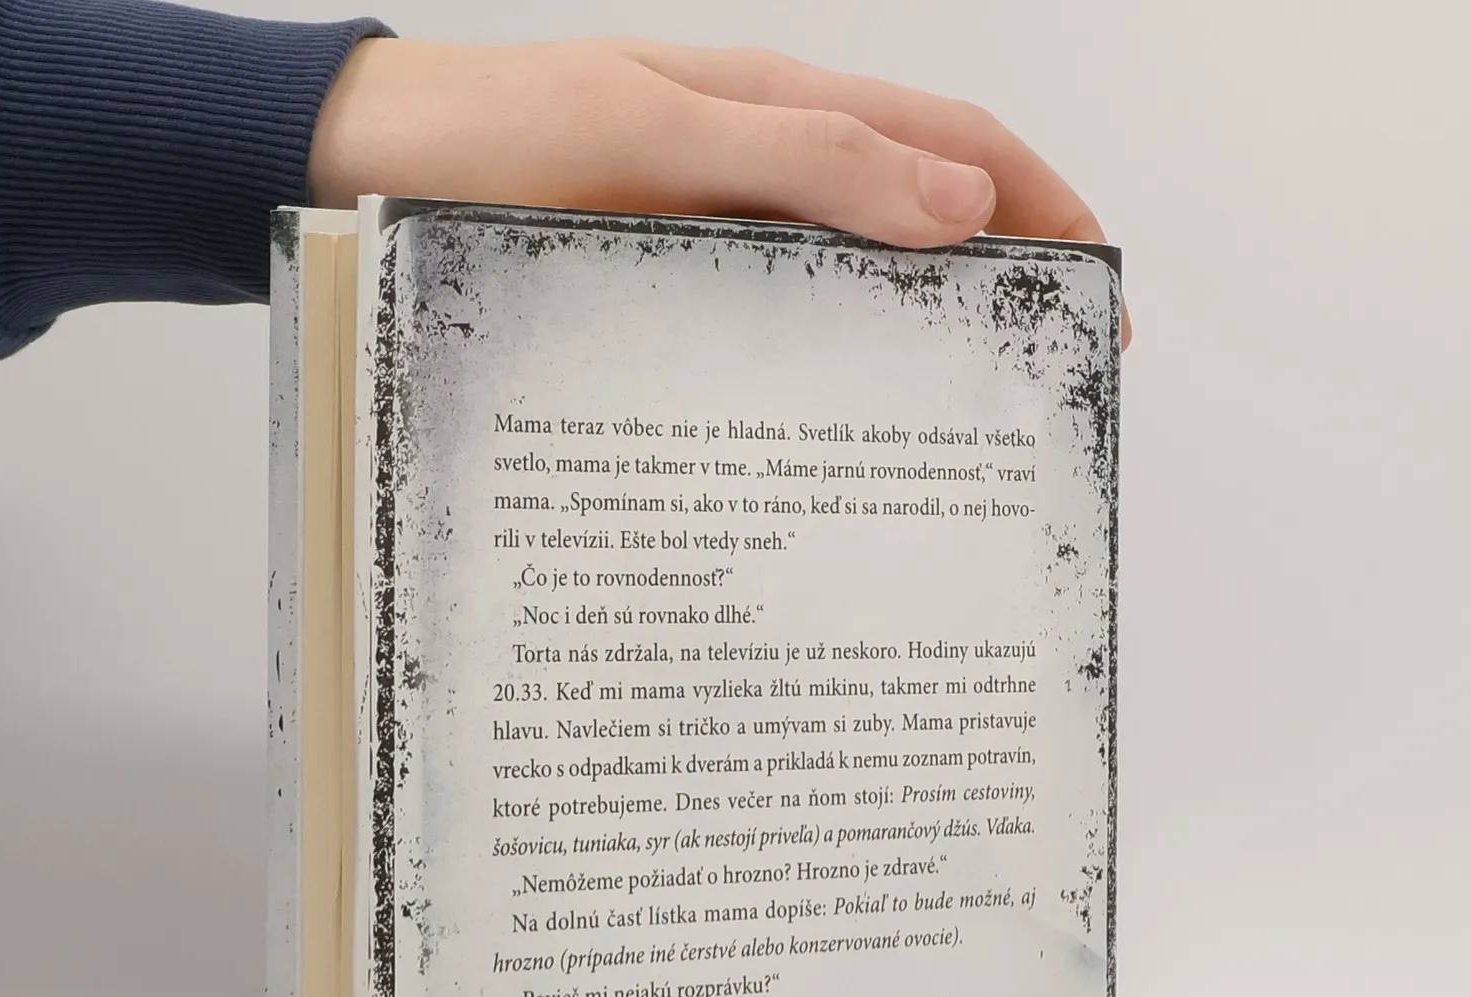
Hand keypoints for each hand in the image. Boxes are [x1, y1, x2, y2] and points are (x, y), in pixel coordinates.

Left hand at [309, 38, 1126, 341]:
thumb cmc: (488, 136)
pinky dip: (839, 356)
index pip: (958, 147)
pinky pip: (783, 313)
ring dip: (926, 328)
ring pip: (858, 274)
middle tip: (1053, 380)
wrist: (365, 166)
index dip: (1050, 208)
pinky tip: (845, 417)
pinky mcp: (673, 281)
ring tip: (968, 417)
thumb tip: (961, 209)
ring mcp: (721, 225)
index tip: (1105, 298)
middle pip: (924, 212)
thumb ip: (804, 160)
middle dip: (1010, 280)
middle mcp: (765, 164)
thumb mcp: (649, 134)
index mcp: (782, 105)